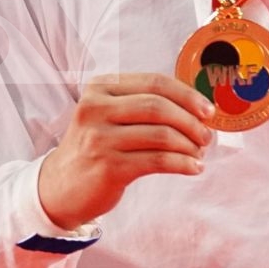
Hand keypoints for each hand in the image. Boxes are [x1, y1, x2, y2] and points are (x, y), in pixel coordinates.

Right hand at [37, 73, 213, 230]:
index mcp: (99, 88)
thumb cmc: (94, 148)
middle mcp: (95, 109)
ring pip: (161, 135)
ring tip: (198, 153)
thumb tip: (196, 107)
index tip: (208, 110)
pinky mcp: (109, 167)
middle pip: (158, 106)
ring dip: (189, 145)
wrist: (60, 185)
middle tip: (206, 135)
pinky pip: (158, 161)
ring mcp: (100, 139)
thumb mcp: (106, 115)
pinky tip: (193, 168)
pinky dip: (183, 164)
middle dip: (191, 121)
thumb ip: (140, 104)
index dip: (187, 95)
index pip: (153, 82)